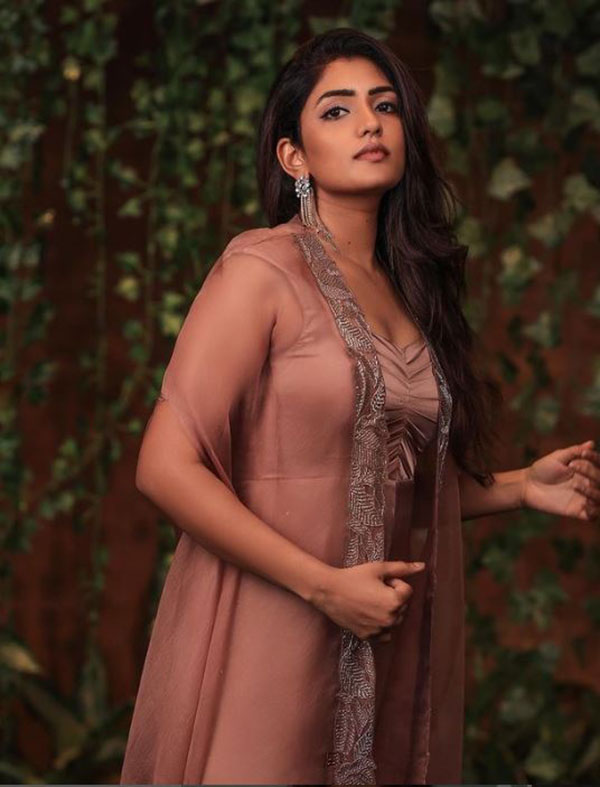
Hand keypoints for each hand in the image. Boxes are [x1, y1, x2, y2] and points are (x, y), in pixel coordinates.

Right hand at [311, 560, 425, 641]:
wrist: (328, 591)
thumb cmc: (354, 577)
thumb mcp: (378, 568)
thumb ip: (402, 568)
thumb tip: (422, 566)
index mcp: (395, 601)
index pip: (407, 590)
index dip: (393, 582)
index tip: (378, 581)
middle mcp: (390, 619)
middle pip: (403, 606)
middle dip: (392, 596)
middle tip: (372, 589)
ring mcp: (379, 630)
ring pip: (395, 620)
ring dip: (388, 611)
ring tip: (369, 601)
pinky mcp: (369, 636)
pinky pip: (385, 634)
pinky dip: (381, 626)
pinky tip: (369, 614)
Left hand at [521, 439, 599, 521]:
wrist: (528, 485)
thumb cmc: (542, 469)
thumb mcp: (558, 457)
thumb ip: (575, 452)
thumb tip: (591, 443)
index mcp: (585, 470)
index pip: (599, 464)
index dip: (595, 458)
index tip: (582, 454)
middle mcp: (587, 483)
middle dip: (591, 472)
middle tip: (573, 467)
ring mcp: (583, 498)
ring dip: (593, 491)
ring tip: (575, 485)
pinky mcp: (576, 511)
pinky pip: (593, 515)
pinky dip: (594, 511)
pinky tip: (585, 504)